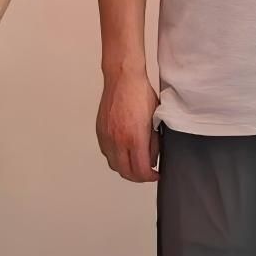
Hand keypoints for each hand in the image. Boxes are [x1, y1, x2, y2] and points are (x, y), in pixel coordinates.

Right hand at [96, 65, 159, 184]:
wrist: (122, 78)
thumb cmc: (140, 93)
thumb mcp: (155, 120)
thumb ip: (154, 142)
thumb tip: (152, 158)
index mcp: (134, 138)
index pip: (140, 170)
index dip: (150, 177)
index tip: (155, 175)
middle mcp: (117, 140)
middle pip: (125, 172)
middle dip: (138, 177)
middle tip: (147, 174)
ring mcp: (106, 137)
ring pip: (114, 164)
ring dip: (125, 168)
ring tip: (136, 164)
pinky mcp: (100, 131)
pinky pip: (106, 153)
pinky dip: (115, 158)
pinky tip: (124, 153)